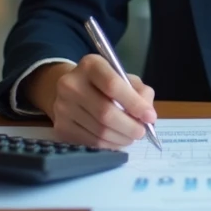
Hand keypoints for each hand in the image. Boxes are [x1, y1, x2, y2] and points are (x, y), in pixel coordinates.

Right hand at [25, 55, 156, 148]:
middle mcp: (71, 84)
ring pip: (99, 131)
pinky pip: (91, 142)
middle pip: (105, 112)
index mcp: (90, 65)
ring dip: (121, 138)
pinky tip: (117, 140)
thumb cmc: (104, 83)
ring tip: (131, 136)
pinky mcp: (60, 127)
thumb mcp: (123, 77)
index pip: (113, 85)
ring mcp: (62, 107)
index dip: (134, 103)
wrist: (71, 90)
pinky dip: (109, 145)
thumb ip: (140, 92)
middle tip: (142, 132)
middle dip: (129, 126)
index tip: (149, 116)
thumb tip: (148, 115)